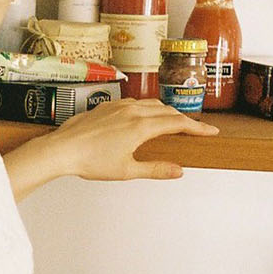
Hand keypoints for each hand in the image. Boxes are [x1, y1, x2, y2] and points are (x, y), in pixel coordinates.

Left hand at [3, 97, 217, 198]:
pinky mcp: (107, 106)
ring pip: (151, 103)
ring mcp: (118, 106)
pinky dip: (148, 107)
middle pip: (167, 110)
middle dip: (184, 119)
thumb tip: (178, 170)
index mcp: (141, 127)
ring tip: (173, 121)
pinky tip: (144, 116)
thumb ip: (155, 169)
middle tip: (196, 128)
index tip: (211, 131)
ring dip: (166, 111)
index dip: (197, 127)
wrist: (61, 149)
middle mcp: (132, 112)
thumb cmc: (90, 161)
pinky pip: (135, 102)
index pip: (177, 123)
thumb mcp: (127, 171)